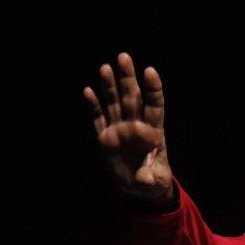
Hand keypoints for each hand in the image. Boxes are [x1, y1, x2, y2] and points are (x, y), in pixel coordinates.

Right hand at [83, 52, 174, 205]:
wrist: (138, 188)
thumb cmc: (153, 182)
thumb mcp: (155, 183)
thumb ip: (150, 179)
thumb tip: (145, 179)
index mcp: (154, 133)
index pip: (154, 106)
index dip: (153, 90)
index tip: (150, 71)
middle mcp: (136, 126)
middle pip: (132, 98)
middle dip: (128, 78)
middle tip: (124, 57)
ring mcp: (120, 129)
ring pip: (114, 103)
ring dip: (110, 86)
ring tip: (106, 67)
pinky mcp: (105, 137)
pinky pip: (98, 119)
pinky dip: (93, 106)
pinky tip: (88, 91)